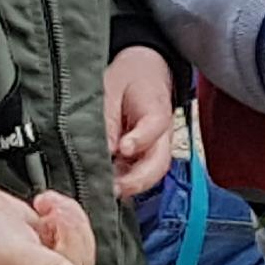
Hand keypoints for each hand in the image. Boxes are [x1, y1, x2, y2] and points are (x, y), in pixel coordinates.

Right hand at [0, 173, 91, 264]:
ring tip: (44, 204)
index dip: (72, 244)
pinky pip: (68, 223)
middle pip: (79, 255)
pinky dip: (60, 208)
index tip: (55, 223)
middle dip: (71, 226)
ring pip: (77, 237)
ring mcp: (39, 257)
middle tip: (51, 211)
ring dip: (66, 214)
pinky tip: (42, 202)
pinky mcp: (39, 236)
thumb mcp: (13, 254)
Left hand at [103, 46, 174, 198]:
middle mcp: (162, 134)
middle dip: (138, 179)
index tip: (123, 148)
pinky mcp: (142, 159)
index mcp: (157, 108)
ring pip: (150, 175)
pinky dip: (122, 185)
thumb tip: (104, 148)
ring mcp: (154, 149)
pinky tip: (103, 187)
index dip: (140, 139)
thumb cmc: (129, 77)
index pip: (155, 126)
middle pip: (160, 162)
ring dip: (129, 186)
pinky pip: (136, 176)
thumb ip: (108, 114)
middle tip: (114, 188)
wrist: (144, 73)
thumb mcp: (113, 84)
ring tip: (104, 192)